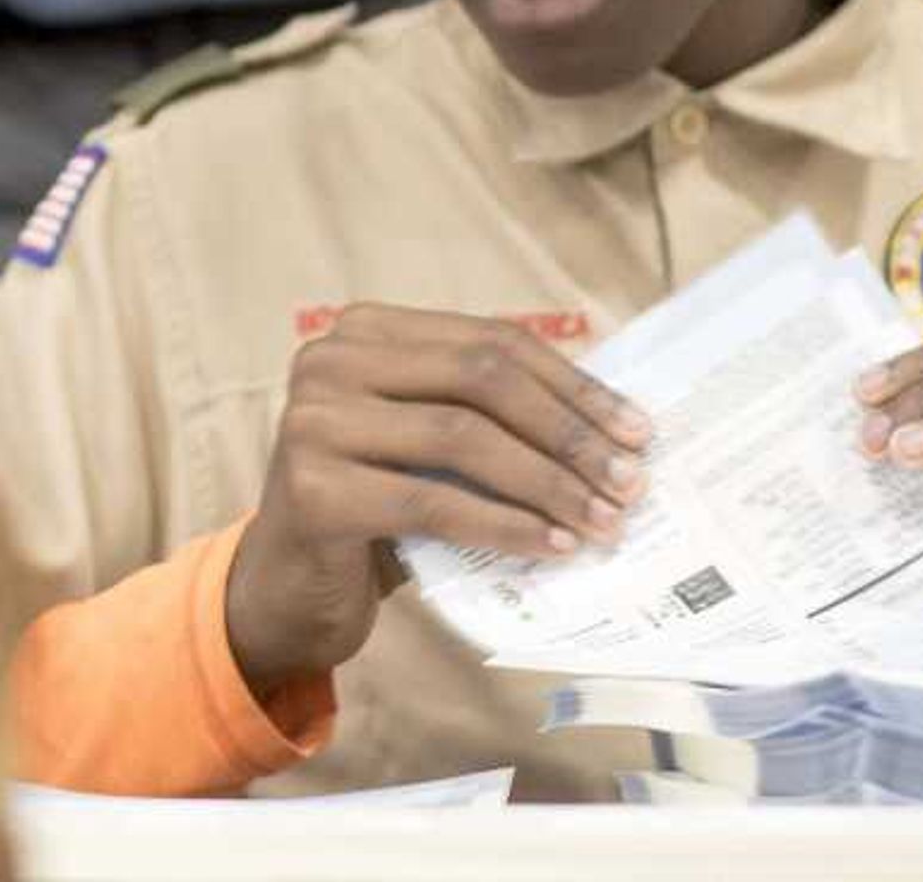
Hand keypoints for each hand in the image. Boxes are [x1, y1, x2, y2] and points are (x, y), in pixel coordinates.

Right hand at [224, 306, 652, 694]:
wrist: (285, 591)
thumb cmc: (375, 512)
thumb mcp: (426, 446)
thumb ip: (486, 415)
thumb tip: (609, 425)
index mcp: (364, 331)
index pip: (490, 341)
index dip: (572, 383)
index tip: (637, 429)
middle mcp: (328, 360)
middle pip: (480, 379)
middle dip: (569, 431)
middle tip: (631, 479)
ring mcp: (312, 421)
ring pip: (462, 438)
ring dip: (549, 483)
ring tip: (605, 520)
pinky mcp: (312, 490)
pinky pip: (433, 502)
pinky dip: (505, 524)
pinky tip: (554, 546)